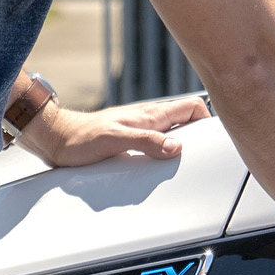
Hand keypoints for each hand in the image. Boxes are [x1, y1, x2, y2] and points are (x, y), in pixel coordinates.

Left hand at [23, 94, 207, 167]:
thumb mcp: (115, 140)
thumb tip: (177, 148)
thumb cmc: (81, 139)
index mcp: (150, 115)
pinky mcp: (129, 141)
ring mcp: (140, 130)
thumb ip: (147, 141)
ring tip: (189, 163)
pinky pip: (156, 144)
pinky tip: (162, 167)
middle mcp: (148, 120)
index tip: (218, 137)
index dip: (209, 118)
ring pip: (173, 133)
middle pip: (187, 121)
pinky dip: (165, 153)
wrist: (56, 140)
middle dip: (202, 133)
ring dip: (182, 144)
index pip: (192, 107)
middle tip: (210, 152)